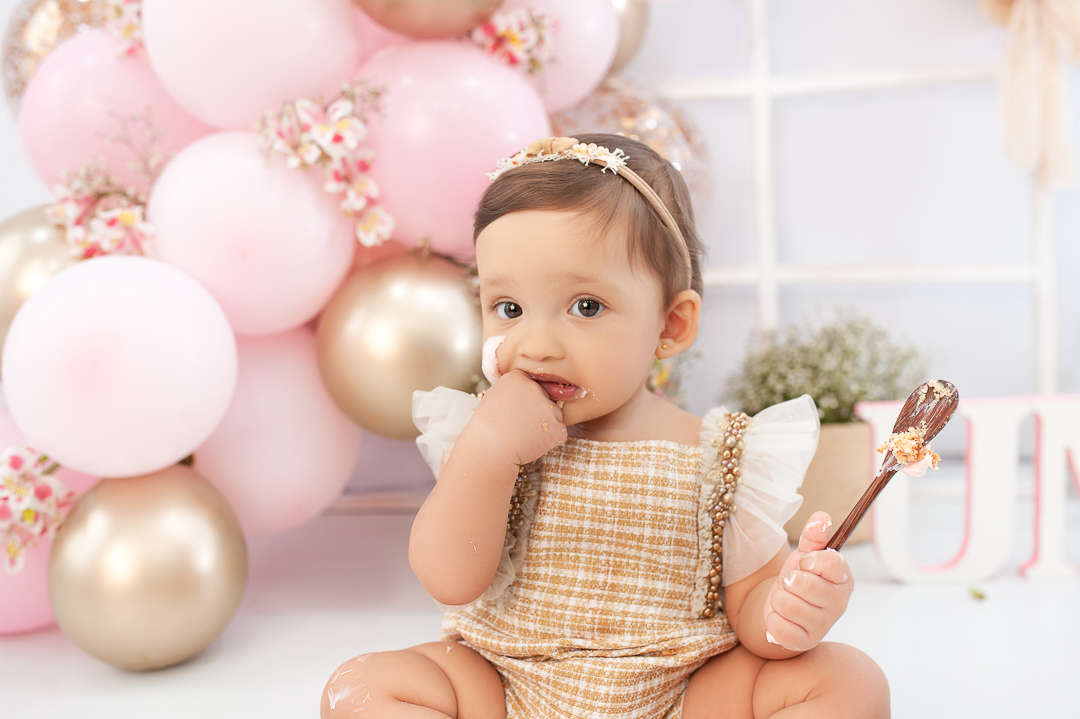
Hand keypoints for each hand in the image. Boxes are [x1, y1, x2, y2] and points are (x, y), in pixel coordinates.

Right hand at [469, 369, 566, 465]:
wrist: (488, 450)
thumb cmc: (488, 428)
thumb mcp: (494, 397)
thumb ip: (514, 390)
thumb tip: (528, 389)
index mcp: (518, 377)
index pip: (533, 387)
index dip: (525, 402)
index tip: (513, 412)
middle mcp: (534, 388)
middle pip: (546, 400)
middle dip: (537, 413)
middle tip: (518, 425)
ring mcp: (547, 408)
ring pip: (555, 416)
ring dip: (545, 426)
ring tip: (523, 435)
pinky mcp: (556, 428)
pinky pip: (560, 433)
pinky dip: (550, 441)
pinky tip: (532, 443)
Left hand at [762, 511, 852, 651]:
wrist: (782, 609)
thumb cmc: (797, 579)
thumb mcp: (803, 555)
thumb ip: (813, 536)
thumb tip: (821, 517)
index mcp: (842, 578)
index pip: (832, 562)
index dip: (811, 560)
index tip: (804, 562)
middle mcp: (838, 603)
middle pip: (806, 584)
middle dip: (789, 580)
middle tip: (790, 583)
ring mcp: (823, 625)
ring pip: (787, 603)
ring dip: (777, 598)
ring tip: (784, 599)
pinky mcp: (804, 642)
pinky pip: (779, 626)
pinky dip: (772, 618)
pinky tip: (779, 617)